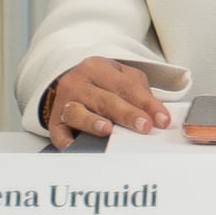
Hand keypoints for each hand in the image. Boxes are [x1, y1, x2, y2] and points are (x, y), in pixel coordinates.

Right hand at [39, 57, 175, 146]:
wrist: (72, 85)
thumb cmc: (102, 84)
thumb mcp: (124, 79)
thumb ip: (141, 95)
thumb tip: (158, 117)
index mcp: (97, 68)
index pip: (126, 86)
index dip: (146, 104)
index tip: (162, 120)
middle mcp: (77, 83)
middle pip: (104, 100)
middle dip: (126, 114)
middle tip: (144, 126)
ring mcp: (63, 102)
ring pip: (77, 112)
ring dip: (92, 122)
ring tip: (107, 129)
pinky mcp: (54, 123)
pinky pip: (59, 133)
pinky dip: (67, 141)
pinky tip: (76, 146)